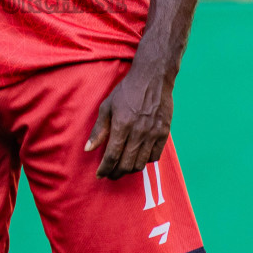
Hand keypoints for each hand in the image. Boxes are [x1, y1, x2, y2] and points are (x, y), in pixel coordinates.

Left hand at [85, 64, 173, 179]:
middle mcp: (138, 132)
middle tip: (110, 174)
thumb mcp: (107, 106)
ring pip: (141, 163)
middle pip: (127, 164)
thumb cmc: (127, 91)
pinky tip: (138, 158)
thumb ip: (99, 130)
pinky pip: (154, 156)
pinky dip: (145, 161)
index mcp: (122, 125)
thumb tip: (88, 149)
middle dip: (116, 173)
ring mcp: (153, 133)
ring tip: (123, 168)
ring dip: (130, 169)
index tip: (99, 174)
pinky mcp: (164, 133)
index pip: (112, 156)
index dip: (105, 169)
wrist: (153, 78)